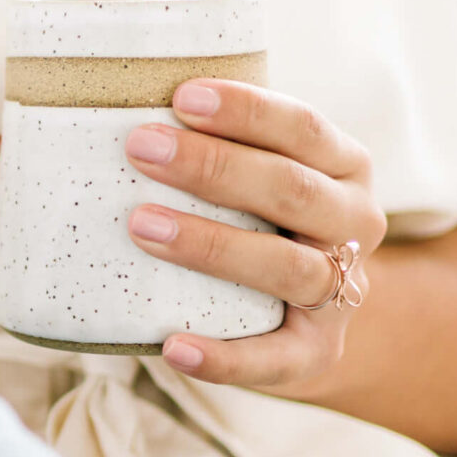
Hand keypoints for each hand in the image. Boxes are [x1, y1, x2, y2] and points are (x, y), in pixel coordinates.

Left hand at [120, 80, 386, 395]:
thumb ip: (209, 139)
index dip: (246, 111)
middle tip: (140, 148)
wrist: (302, 308)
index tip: (181, 97)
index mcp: (343, 165)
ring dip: (212, 246)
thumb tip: (100, 107)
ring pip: (287, 268)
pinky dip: (225, 358)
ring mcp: (342, 291)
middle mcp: (355, 223)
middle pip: (292, 190)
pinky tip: (173, 347)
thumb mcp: (254, 168)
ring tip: (141, 226)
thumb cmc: (256, 214)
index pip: (303, 128)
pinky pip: (275, 360)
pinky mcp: (316, 351)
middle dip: (214, 167)